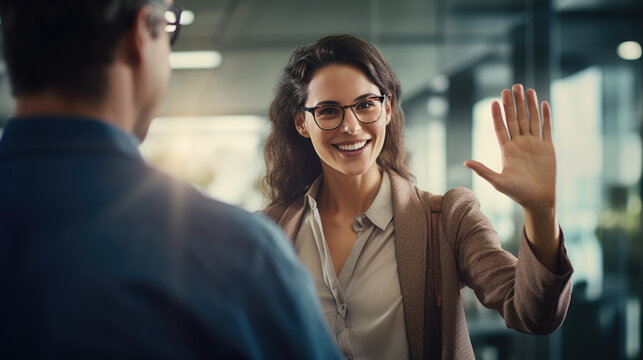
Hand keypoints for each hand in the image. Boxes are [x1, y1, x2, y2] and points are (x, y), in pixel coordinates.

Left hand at [464, 84, 555, 211]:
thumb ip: (483, 170)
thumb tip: (465, 162)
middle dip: (513, 104)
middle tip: (511, 87)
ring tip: (526, 89)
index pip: (501, 128)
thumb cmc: (517, 193)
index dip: (498, 115)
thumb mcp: (498, 181)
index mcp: (507, 150)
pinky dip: (545, 116)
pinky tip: (542, 103)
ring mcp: (534, 144)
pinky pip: (546, 128)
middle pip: (515, 119)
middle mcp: (520, 144)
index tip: (494, 102)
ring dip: (528, 105)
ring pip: (531, 120)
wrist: (539, 200)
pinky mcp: (548, 147)